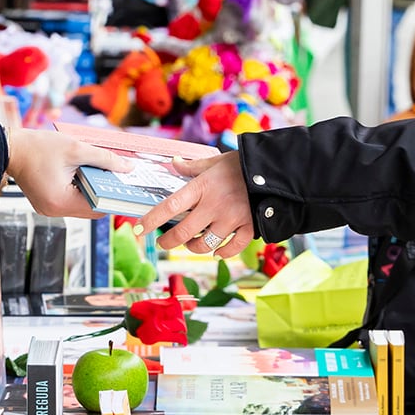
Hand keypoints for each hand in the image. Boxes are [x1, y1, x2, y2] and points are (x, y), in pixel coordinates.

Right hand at [5, 129, 128, 218]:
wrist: (10, 148)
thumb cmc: (36, 148)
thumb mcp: (76, 149)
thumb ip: (104, 159)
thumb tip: (127, 167)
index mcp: (60, 201)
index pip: (98, 207)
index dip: (113, 196)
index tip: (124, 186)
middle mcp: (54, 210)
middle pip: (90, 208)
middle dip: (102, 192)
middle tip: (112, 175)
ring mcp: (49, 208)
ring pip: (81, 204)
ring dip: (90, 190)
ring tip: (95, 172)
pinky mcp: (46, 202)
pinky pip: (69, 200)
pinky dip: (79, 189)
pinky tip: (80, 174)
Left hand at [135, 152, 254, 258]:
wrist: (276, 171)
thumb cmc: (242, 165)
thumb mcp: (215, 161)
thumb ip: (192, 167)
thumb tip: (174, 163)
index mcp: (202, 187)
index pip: (170, 206)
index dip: (151, 219)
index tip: (139, 228)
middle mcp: (214, 206)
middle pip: (184, 233)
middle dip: (168, 241)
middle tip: (162, 242)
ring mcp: (232, 219)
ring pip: (205, 245)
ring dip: (194, 248)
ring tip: (191, 244)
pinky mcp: (248, 228)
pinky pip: (231, 249)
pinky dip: (222, 253)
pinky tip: (216, 251)